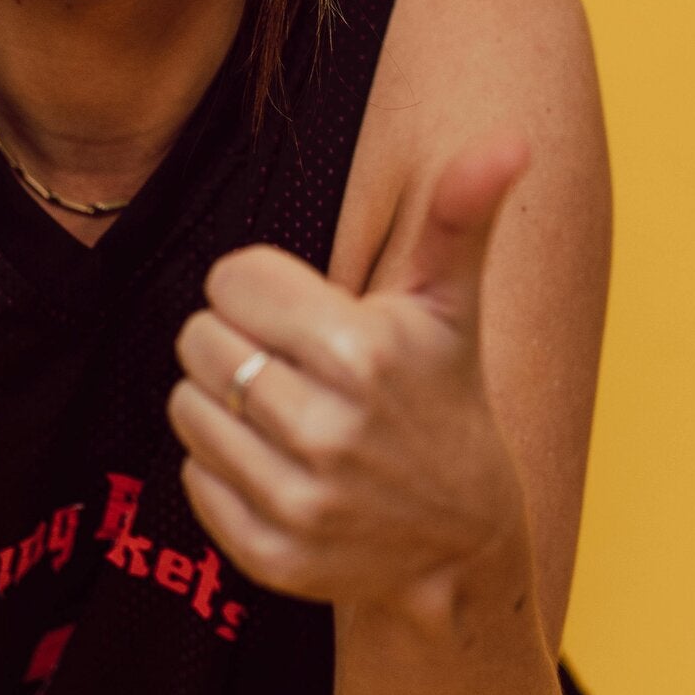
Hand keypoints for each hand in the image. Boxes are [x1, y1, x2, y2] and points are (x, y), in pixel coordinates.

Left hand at [169, 132, 533, 618]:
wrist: (460, 543)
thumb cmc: (445, 398)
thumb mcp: (452, 306)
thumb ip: (459, 216)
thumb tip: (508, 140)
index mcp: (363, 351)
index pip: (230, 280)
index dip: (258, 288)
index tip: (300, 313)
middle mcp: (328, 430)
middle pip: (199, 340)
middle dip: (236, 341)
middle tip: (289, 364)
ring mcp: (299, 501)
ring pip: (186, 407)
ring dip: (223, 404)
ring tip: (283, 412)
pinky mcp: (272, 555)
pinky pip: (193, 479)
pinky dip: (222, 469)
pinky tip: (277, 466)